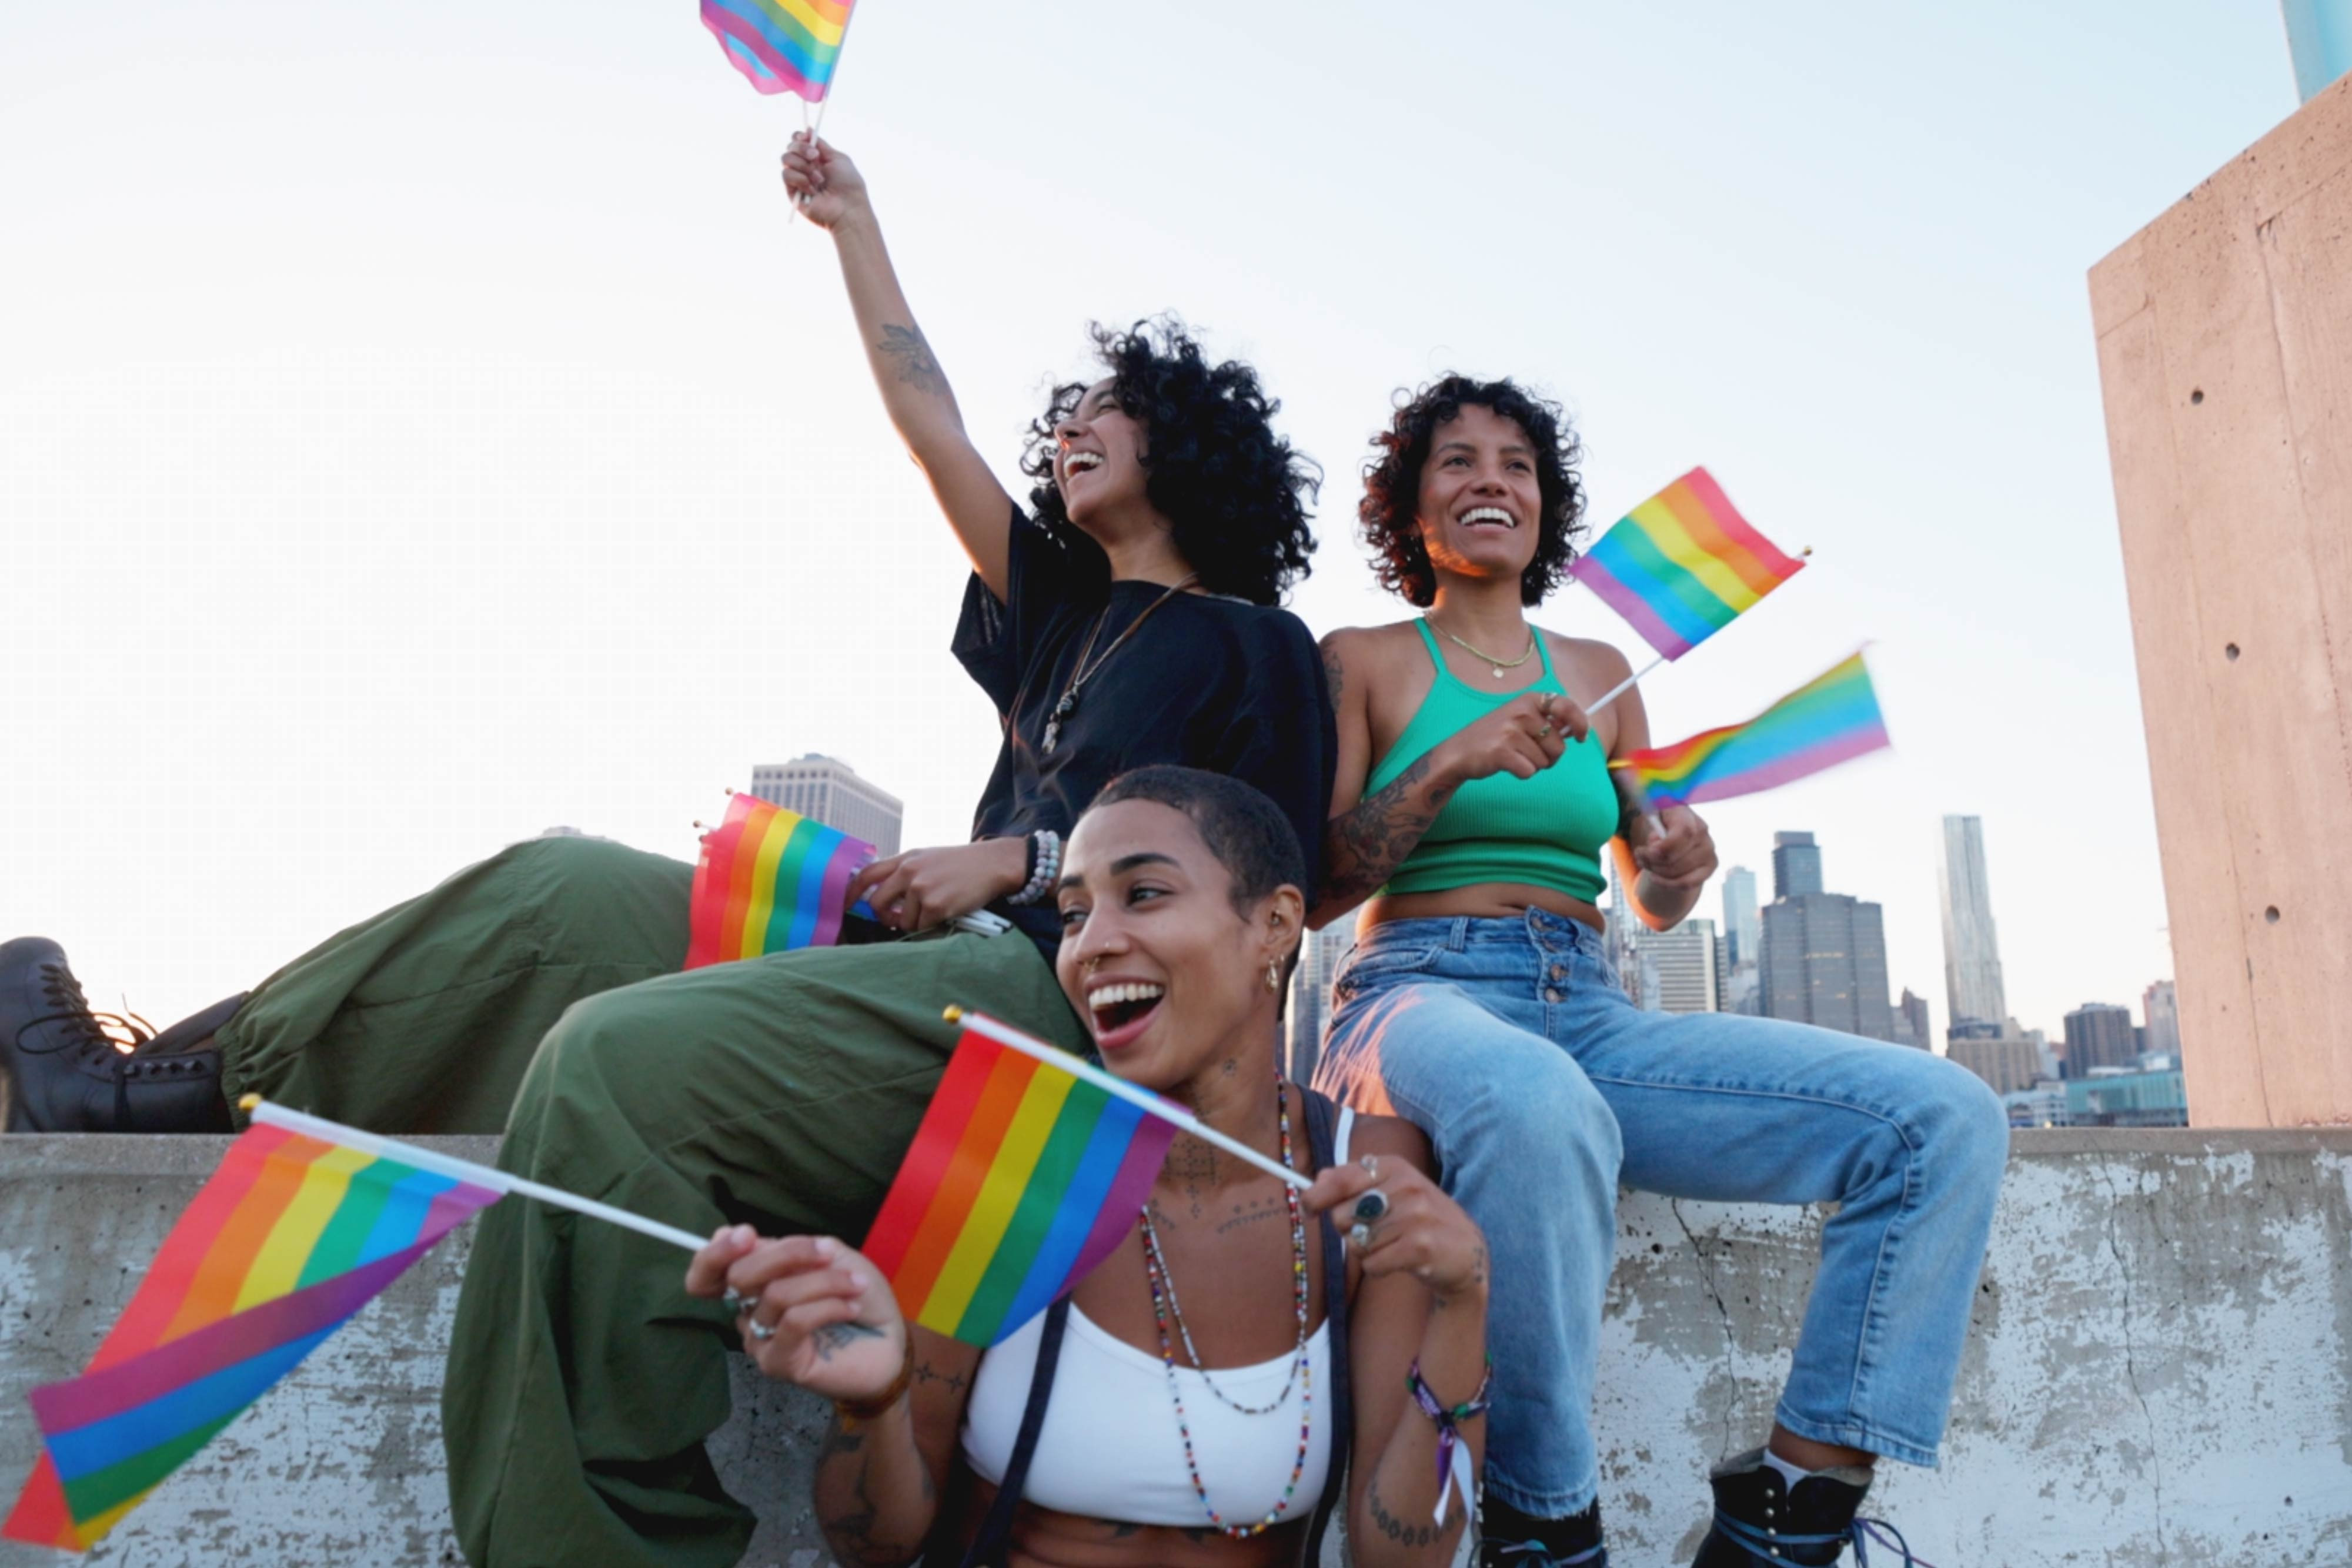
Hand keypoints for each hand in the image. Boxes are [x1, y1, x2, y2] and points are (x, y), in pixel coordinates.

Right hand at [687, 1228, 909, 1401]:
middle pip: (739, 1276)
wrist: (891, 1341)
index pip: (707, 1272)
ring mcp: (760, 1340)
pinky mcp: (778, 1363)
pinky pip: (794, 1322)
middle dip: (788, 1253)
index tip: (747, 1234)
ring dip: (825, 1281)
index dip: (716, 1252)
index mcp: (755, 1282)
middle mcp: (748, 1312)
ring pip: (776, 1295)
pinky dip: (828, 1305)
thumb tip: (752, 1241)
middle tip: (828, 1252)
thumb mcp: (829, 1256)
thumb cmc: (858, 1295)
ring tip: (856, 1284)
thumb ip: (790, 1248)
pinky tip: (851, 1307)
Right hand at [782, 133, 869, 229]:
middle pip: (790, 148)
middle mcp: (805, 167)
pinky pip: (787, 175)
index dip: (799, 137)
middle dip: (801, 148)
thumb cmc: (848, 184)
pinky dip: (800, 179)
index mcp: (816, 159)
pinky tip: (812, 190)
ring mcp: (798, 179)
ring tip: (819, 179)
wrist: (847, 208)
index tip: (806, 137)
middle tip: (815, 157)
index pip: (798, 142)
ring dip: (804, 166)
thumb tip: (808, 129)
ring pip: (786, 159)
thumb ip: (821, 144)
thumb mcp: (837, 158)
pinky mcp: (792, 192)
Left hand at [846, 837, 1027, 931]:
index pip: (867, 875)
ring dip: (917, 922)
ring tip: (937, 908)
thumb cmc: (962, 863)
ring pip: (903, 921)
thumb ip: (905, 871)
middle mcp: (909, 872)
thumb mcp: (929, 857)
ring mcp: (921, 889)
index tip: (845, 905)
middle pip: (877, 903)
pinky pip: (922, 927)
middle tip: (898, 919)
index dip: (851, 892)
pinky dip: (933, 925)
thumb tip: (884, 894)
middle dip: (885, 917)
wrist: (993, 864)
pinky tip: (947, 912)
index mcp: (906, 858)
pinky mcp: (935, 905)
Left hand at [1305, 1156, 1487, 1307]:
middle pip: (1342, 1215)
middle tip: (1373, 1232)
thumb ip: (1353, 1181)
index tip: (1308, 1208)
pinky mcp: (1420, 1247)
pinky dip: (1378, 1268)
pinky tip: (1399, 1261)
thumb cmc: (1419, 1219)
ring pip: (1356, 1243)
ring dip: (1366, 1251)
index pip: (1340, 1179)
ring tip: (1391, 1245)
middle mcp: (1406, 1186)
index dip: (1316, 1196)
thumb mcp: (1391, 1189)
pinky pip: (1371, 1264)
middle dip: (1349, 1229)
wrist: (1466, 1251)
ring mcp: (1415, 1216)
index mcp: (1395, 1166)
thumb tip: (1315, 1182)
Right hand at [1432, 691, 1585, 787]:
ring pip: (1545, 761)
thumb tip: (1575, 730)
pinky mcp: (1502, 752)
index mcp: (1528, 700)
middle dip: (1550, 755)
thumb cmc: (1493, 737)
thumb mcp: (1518, 719)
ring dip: (1534, 765)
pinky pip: (1530, 772)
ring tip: (1514, 756)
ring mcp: (1510, 731)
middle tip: (1528, 752)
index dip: (1579, 722)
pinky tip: (1506, 765)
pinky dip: (1522, 773)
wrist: (1457, 753)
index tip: (1580, 737)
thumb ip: (1545, 721)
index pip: (1565, 706)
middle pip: (1559, 744)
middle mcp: (1521, 712)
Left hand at [1632, 803, 1716, 889]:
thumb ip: (1652, 827)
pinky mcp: (1710, 866)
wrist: (1674, 837)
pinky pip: (1687, 883)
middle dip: (1652, 862)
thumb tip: (1656, 842)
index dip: (1664, 846)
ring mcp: (1709, 850)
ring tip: (1646, 864)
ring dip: (1657, 872)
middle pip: (1677, 856)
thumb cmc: (1660, 826)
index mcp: (1686, 814)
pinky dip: (1667, 884)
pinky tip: (1655, 877)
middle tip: (1640, 857)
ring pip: (1679, 872)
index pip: (1684, 832)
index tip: (1645, 851)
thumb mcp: (1650, 821)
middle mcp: (1702, 831)